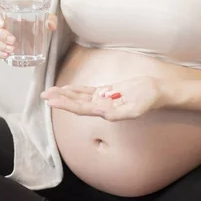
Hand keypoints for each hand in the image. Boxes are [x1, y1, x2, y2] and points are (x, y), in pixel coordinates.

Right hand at [0, 4, 56, 59]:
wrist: (38, 36)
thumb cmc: (38, 22)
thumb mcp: (46, 18)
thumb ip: (50, 19)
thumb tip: (51, 25)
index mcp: (8, 13)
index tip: (2, 23)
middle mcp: (2, 24)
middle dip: (1, 35)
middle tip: (13, 40)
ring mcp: (0, 36)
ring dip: (0, 45)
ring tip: (12, 49)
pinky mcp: (1, 47)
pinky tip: (6, 55)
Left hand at [40, 76, 164, 121]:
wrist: (157, 92)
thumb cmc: (148, 99)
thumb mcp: (135, 107)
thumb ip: (118, 112)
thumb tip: (100, 111)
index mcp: (106, 112)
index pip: (81, 109)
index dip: (66, 105)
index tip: (52, 101)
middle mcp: (101, 107)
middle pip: (76, 103)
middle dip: (60, 99)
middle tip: (44, 95)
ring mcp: (103, 99)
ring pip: (80, 97)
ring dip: (65, 94)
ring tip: (50, 91)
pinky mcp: (107, 92)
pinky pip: (88, 91)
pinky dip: (76, 90)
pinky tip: (66, 88)